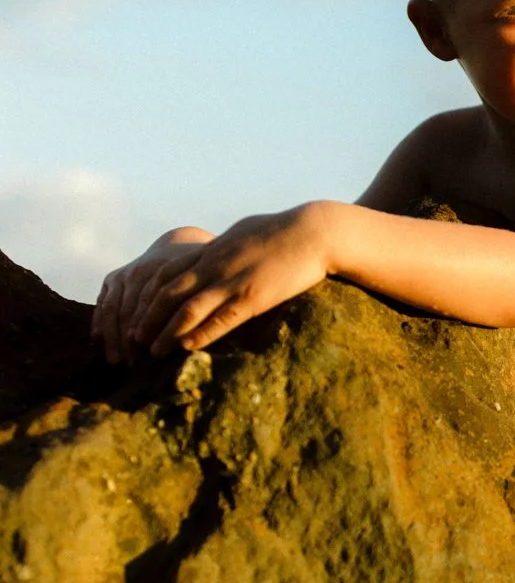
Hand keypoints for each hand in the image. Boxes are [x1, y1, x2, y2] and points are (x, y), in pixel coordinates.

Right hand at [93, 229, 215, 363]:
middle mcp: (141, 272)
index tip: (149, 358)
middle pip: (129, 311)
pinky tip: (98, 339)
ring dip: (112, 336)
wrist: (178, 248)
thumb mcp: (202, 287)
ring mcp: (125, 274)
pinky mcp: (114, 278)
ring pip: (112, 308)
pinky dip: (99, 321)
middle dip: (128, 340)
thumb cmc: (198, 276)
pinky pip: (103, 301)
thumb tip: (194, 341)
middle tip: (130, 365)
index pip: (151, 309)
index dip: (149, 335)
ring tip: (114, 360)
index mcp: (165, 274)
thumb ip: (197, 309)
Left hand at [128, 204, 334, 356]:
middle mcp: (215, 266)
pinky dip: (200, 335)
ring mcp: (232, 281)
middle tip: (133, 339)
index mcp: (211, 251)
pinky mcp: (254, 296)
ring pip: (188, 309)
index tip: (135, 314)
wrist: (314, 232)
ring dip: (166, 333)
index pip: (166, 274)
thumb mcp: (244, 233)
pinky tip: (187, 348)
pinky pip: (221, 319)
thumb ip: (224, 247)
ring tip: (151, 351)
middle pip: (169, 294)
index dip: (147, 297)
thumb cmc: (283, 232)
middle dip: (147, 318)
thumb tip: (214, 251)